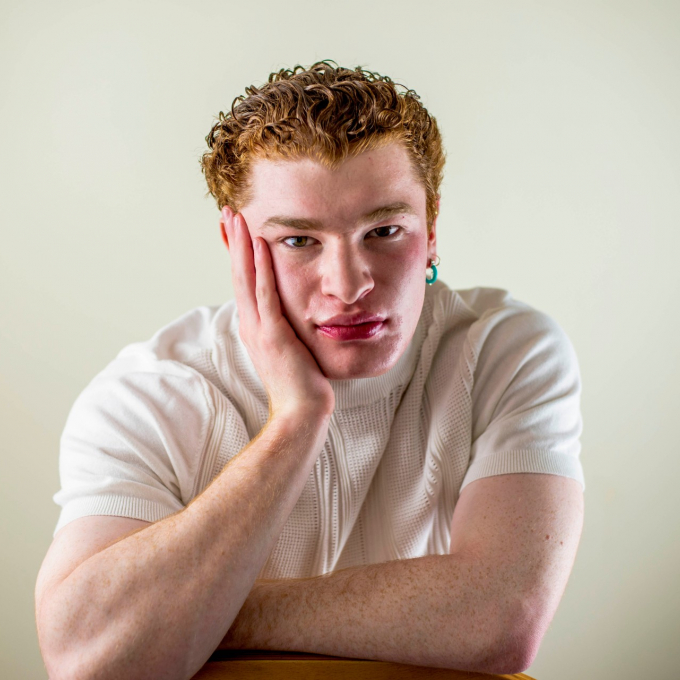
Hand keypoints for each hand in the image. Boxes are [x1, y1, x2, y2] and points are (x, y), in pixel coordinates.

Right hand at [223, 207, 334, 418]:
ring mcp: (259, 329)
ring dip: (241, 246)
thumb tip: (290, 314)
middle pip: (237, 274)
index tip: (233, 228)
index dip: (236, 253)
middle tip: (228, 211)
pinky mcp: (274, 335)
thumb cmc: (300, 384)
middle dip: (232, 241)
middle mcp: (251, 324)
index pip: (242, 282)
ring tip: (237, 217)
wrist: (300, 412)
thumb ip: (285, 327)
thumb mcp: (290, 348)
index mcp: (254, 326)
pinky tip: (259, 245)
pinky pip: (265, 295)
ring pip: (245, 278)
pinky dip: (260, 268)